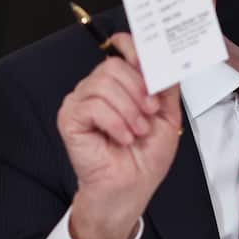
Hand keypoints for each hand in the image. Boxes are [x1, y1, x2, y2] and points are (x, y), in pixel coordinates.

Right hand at [56, 32, 181, 238]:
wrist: (130, 190)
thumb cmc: (144, 159)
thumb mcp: (168, 117)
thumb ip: (166, 86)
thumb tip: (164, 60)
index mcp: (120, 85)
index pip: (120, 48)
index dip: (135, 50)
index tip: (150, 65)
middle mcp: (98, 89)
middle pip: (113, 65)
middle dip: (138, 90)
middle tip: (149, 114)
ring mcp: (81, 102)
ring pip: (103, 83)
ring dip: (129, 110)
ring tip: (136, 132)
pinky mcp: (70, 118)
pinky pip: (93, 105)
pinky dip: (114, 122)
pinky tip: (121, 138)